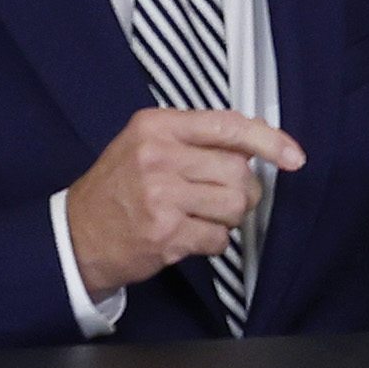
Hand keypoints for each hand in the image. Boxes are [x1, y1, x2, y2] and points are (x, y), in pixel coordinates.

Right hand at [61, 107, 304, 301]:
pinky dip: (213, 241)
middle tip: (220, 197)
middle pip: (239, 171)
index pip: (228, 125)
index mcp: (156, 126)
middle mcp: (158, 156)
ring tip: (199, 216)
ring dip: (228, 218)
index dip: (270, 141)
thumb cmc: (118, 189)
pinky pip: (220, 238)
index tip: (293, 156)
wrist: (75, 235)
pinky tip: (187, 235)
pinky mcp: (166, 233)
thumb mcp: (146, 145)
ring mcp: (161, 196)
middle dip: (243, 191)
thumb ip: (196, 138)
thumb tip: (255, 141)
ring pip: (235, 206)